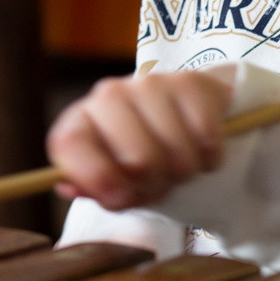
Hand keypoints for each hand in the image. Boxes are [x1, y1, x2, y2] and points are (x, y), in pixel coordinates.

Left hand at [46, 70, 232, 210]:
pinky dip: (210, 157)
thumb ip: (93, 188)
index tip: (120, 198)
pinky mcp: (189, 82)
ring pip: (177, 154)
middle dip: (154, 184)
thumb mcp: (113, 178)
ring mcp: (149, 84)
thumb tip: (69, 187)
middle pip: (138, 160)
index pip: (69, 143)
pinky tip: (199, 149)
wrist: (181, 113)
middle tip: (158, 181)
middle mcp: (108, 95)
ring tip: (177, 164)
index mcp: (80, 120)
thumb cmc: (139, 154)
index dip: (96, 178)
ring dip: (184, 172)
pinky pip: (207, 138)